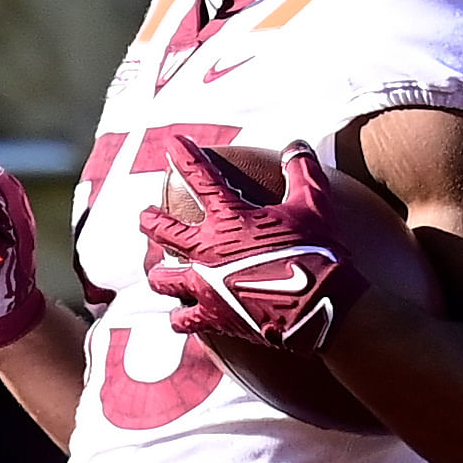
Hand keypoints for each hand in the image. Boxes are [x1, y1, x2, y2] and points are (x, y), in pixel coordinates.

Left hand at [137, 134, 385, 350]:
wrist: (317, 304)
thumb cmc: (316, 251)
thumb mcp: (313, 204)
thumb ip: (301, 171)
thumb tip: (297, 145)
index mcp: (229, 218)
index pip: (200, 177)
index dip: (185, 156)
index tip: (172, 143)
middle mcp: (208, 249)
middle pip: (164, 231)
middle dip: (151, 221)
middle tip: (144, 215)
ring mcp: (206, 285)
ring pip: (165, 279)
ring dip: (160, 275)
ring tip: (158, 274)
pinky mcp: (213, 316)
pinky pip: (184, 319)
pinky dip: (180, 319)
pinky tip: (177, 319)